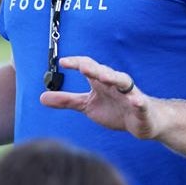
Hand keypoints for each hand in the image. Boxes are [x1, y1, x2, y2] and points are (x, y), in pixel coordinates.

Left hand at [39, 56, 160, 139]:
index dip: (77, 63)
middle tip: (83, 68)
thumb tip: (41, 97)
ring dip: (114, 78)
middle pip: (104, 72)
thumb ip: (67, 100)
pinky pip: (140, 103)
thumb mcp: (87, 106)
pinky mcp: (141, 108)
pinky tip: (135, 101)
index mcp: (101, 82)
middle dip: (94, 69)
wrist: (144, 122)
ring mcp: (130, 95)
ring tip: (105, 78)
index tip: (63, 62)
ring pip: (123, 82)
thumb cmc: (116, 110)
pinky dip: (138, 101)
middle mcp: (115, 84)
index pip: (89, 67)